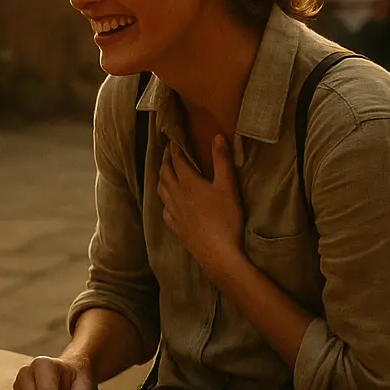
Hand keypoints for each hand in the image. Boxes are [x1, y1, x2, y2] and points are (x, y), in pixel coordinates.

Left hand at [157, 138, 244, 280]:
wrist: (217, 252)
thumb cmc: (225, 218)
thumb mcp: (228, 186)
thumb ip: (222, 160)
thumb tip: (218, 136)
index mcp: (187, 182)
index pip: (176, 160)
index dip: (174, 148)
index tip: (173, 140)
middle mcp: (175, 195)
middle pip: (165, 173)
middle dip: (165, 160)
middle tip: (167, 152)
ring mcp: (172, 211)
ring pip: (161, 189)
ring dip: (161, 177)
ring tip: (164, 172)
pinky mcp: (174, 225)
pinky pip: (164, 207)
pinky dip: (163, 198)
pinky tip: (167, 201)